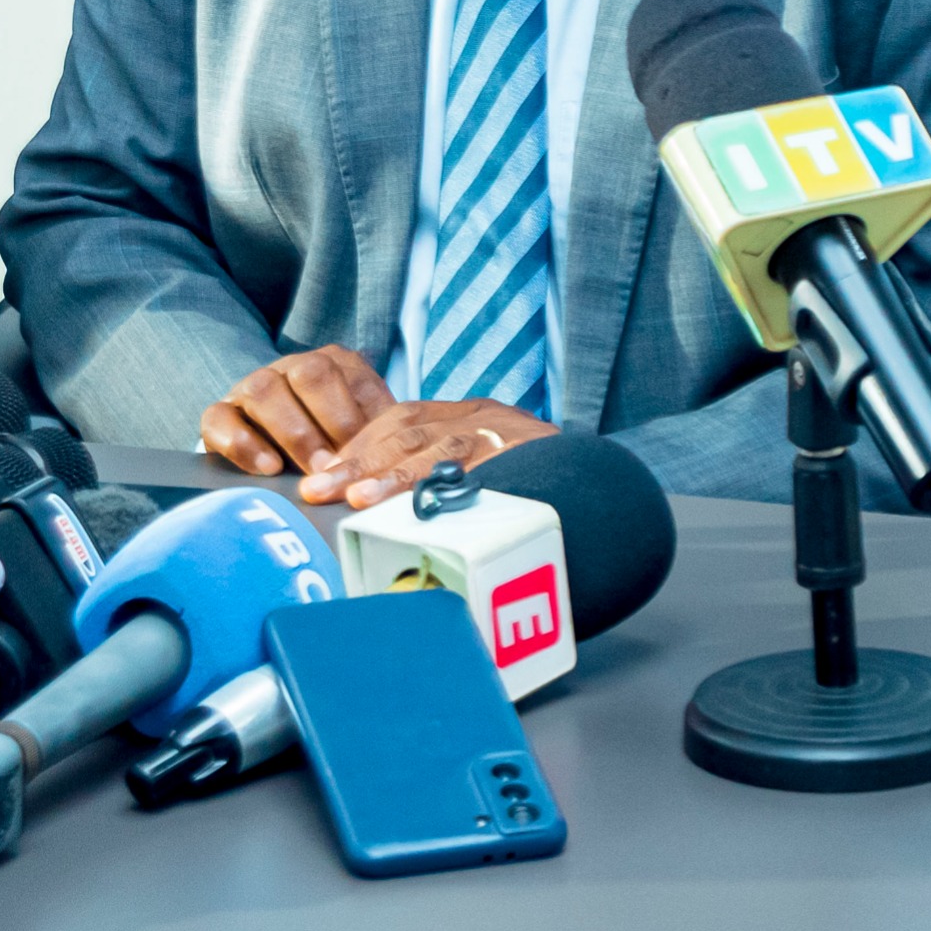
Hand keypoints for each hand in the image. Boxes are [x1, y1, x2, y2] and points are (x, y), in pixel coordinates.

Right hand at [200, 346, 398, 483]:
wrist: (272, 453)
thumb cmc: (328, 446)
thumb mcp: (358, 436)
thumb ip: (376, 438)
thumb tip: (398, 464)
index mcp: (332, 364)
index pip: (354, 377)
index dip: (365, 416)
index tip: (374, 452)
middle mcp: (292, 367)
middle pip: (310, 373)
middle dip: (331, 421)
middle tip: (342, 464)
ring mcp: (252, 387)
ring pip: (264, 390)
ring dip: (293, 433)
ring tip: (311, 472)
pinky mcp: (219, 414)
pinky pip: (220, 419)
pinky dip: (244, 444)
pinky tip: (269, 470)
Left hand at [309, 399, 557, 508]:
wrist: (611, 488)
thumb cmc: (540, 488)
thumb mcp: (488, 465)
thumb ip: (442, 475)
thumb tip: (375, 505)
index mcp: (473, 416)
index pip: (405, 418)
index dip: (361, 443)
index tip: (324, 471)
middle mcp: (489, 420)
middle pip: (412, 431)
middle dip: (361, 461)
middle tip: (320, 490)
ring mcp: (513, 440)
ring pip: (445, 450)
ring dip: (397, 476)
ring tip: (360, 501)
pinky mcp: (537, 466)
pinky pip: (489, 479)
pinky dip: (452, 495)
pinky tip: (423, 513)